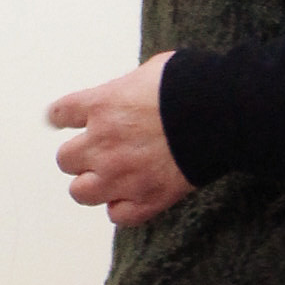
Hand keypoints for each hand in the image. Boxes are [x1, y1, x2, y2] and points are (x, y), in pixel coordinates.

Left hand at [47, 53, 191, 226]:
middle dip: (79, 155)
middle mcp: (103, 143)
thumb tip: (129, 95)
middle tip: (95, 152)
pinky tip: (131, 196)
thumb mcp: (152, 70)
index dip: (62, 118)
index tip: (63, 120)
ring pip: (81, 192)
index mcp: (102, 105)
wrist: (224, 114)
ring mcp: (122, 175)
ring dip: (92, 185)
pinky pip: (118, 215)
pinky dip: (122, 207)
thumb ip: (129, 88)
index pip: (61, 114)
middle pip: (65, 159)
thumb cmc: (192, 84)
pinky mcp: (147, 198)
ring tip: (108, 179)